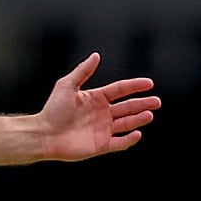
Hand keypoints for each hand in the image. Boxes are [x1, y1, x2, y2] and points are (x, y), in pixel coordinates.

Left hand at [40, 52, 160, 160]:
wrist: (43, 134)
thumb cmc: (52, 110)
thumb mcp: (66, 86)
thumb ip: (83, 71)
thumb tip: (96, 55)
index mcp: (95, 98)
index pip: (119, 90)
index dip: (134, 86)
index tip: (149, 83)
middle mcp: (101, 114)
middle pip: (127, 107)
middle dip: (142, 104)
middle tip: (157, 101)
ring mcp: (102, 129)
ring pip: (126, 124)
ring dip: (138, 119)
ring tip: (150, 114)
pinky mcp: (101, 145)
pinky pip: (120, 142)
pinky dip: (130, 139)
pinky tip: (138, 133)